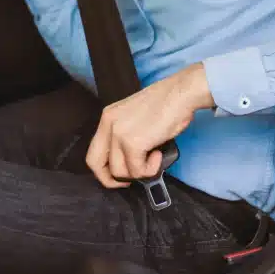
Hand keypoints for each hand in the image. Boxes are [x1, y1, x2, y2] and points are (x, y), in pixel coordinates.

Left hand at [86, 63, 213, 187]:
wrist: (180, 93)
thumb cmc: (166, 103)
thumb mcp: (135, 117)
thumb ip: (126, 135)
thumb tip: (129, 160)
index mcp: (108, 116)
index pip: (94, 151)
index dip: (104, 169)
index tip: (119, 174)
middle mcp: (108, 124)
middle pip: (96, 164)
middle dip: (111, 179)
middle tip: (130, 180)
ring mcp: (119, 134)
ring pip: (119, 171)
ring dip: (138, 172)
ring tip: (153, 157)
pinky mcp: (133, 143)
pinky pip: (137, 170)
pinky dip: (150, 169)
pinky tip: (158, 155)